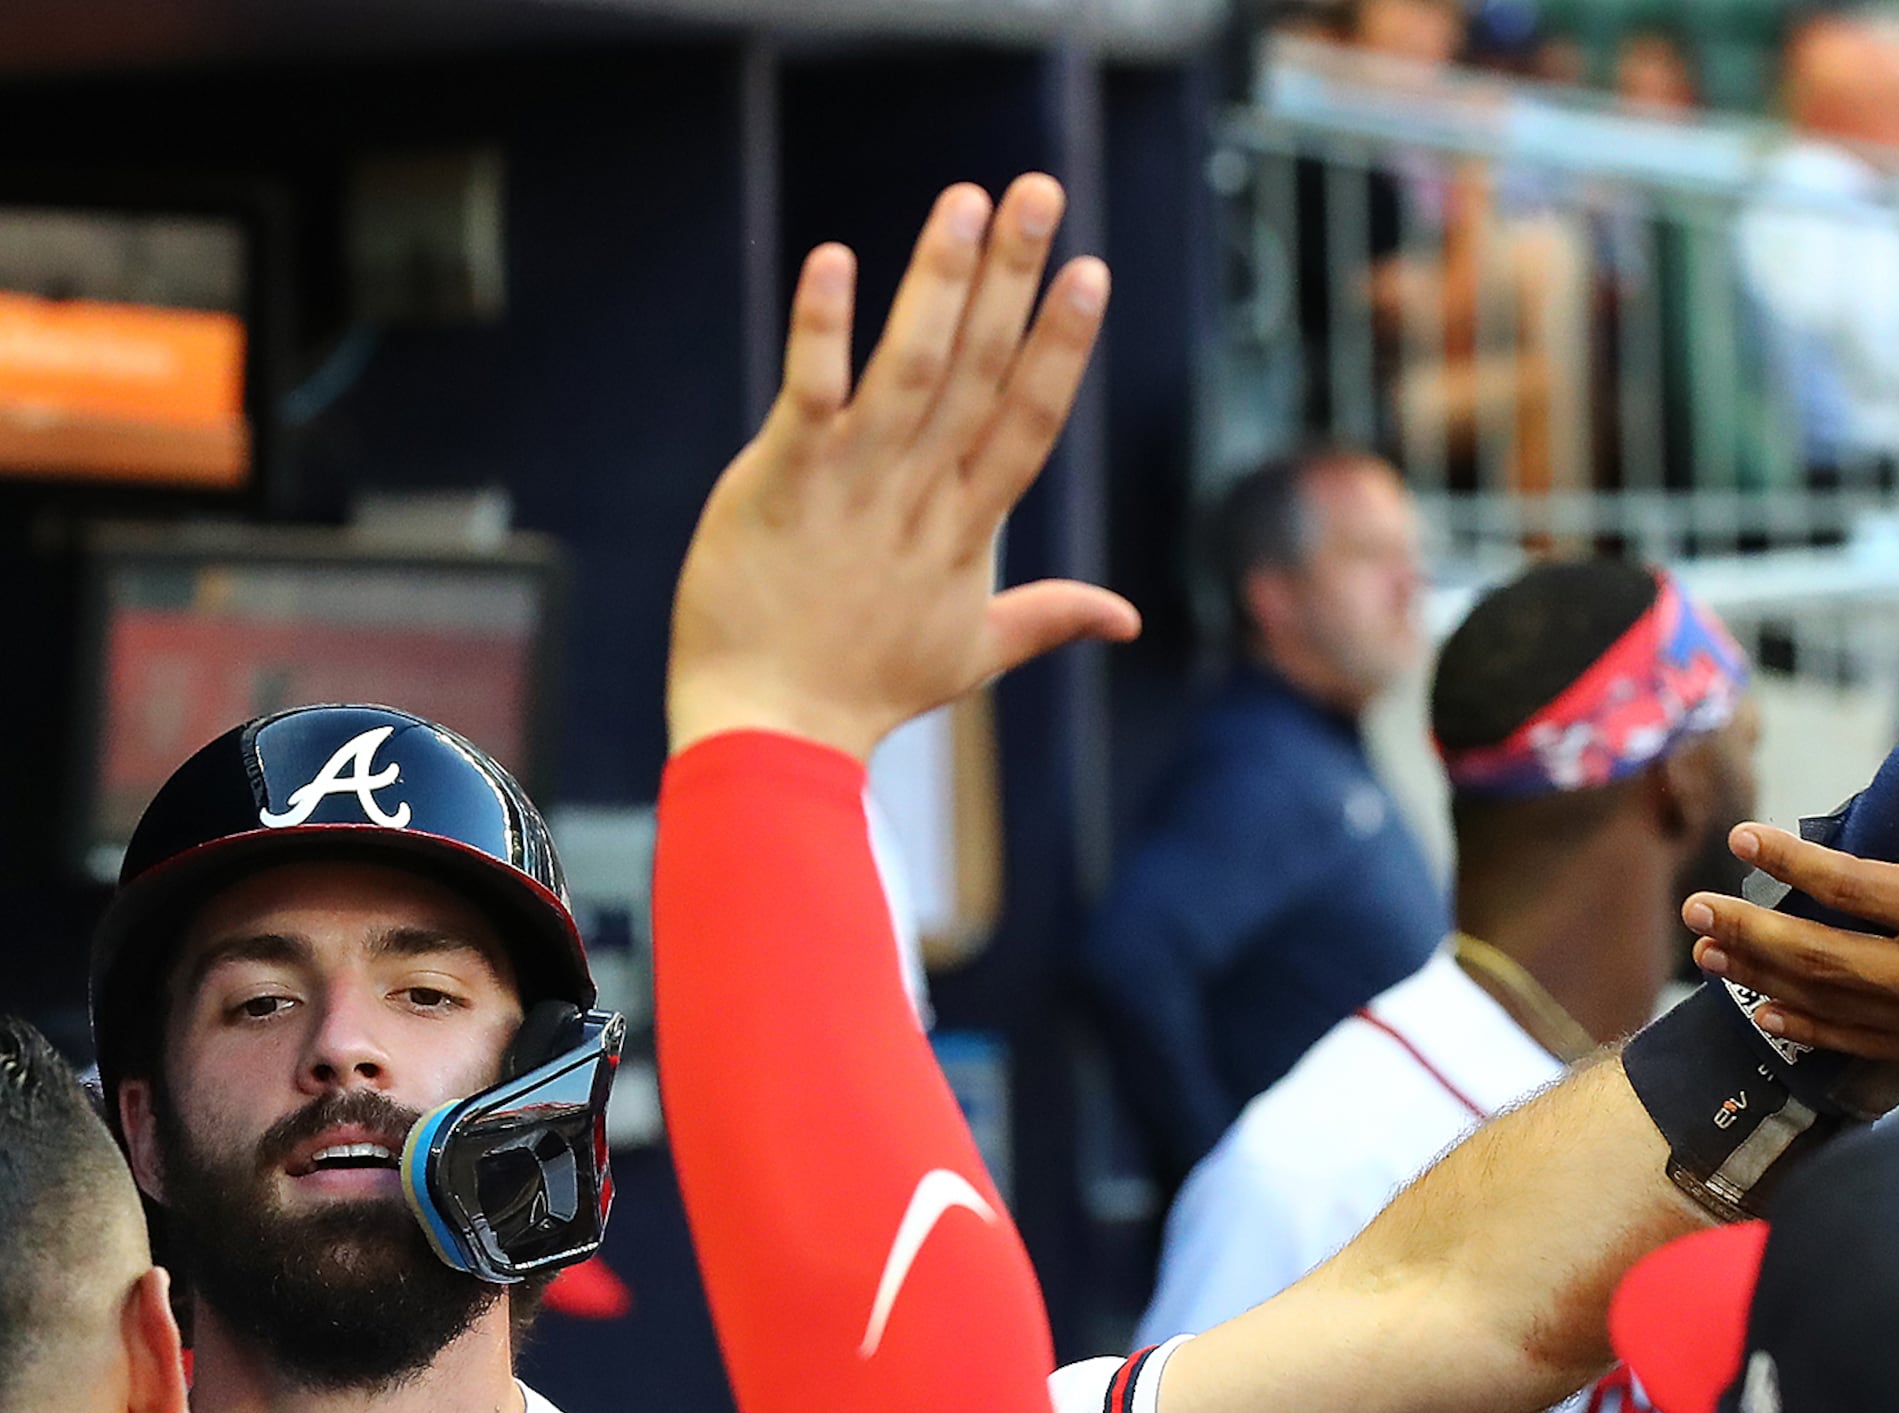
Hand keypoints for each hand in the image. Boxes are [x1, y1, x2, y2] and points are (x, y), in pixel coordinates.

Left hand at [666, 174, 1139, 759]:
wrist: (771, 737)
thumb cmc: (864, 693)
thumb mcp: (971, 653)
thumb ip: (1047, 615)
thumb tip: (1126, 618)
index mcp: (966, 526)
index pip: (1026, 420)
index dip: (1060, 346)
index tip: (1090, 272)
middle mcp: (919, 494)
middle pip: (979, 372)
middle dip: (1012, 278)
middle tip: (1039, 189)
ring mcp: (852, 485)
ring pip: (909, 368)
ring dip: (938, 283)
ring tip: (965, 202)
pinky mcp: (781, 481)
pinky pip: (808, 393)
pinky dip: (821, 329)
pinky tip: (834, 260)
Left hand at [1679, 712, 1898, 1077]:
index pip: (1859, 886)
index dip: (1792, 863)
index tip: (1744, 840)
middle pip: (1820, 956)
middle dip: (1748, 931)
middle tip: (1693, 910)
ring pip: (1830, 1005)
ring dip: (1762, 979)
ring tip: (1706, 956)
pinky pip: (1863, 1047)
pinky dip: (1808, 1028)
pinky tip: (1767, 1012)